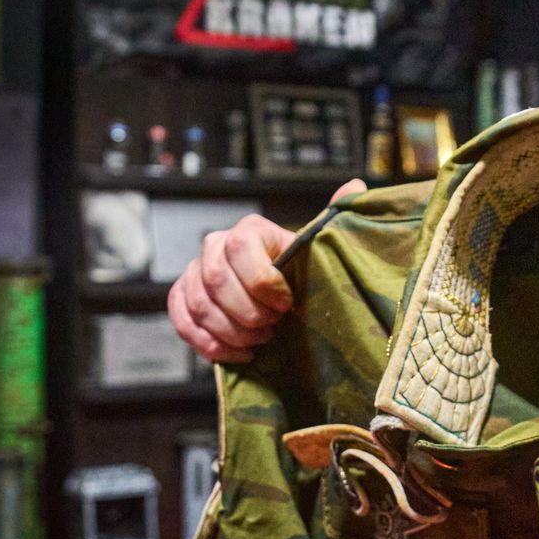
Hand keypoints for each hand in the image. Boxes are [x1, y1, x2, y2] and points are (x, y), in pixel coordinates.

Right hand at [168, 179, 366, 362]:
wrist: (276, 286)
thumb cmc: (297, 268)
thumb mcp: (316, 244)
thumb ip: (334, 216)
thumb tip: (355, 185)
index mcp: (249, 230)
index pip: (242, 248)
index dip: (263, 282)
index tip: (286, 304)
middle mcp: (216, 245)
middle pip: (217, 281)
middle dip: (247, 313)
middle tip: (272, 327)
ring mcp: (194, 271)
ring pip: (200, 305)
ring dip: (232, 332)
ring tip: (260, 340)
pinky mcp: (183, 297)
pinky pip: (183, 321)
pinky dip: (210, 345)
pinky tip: (239, 353)